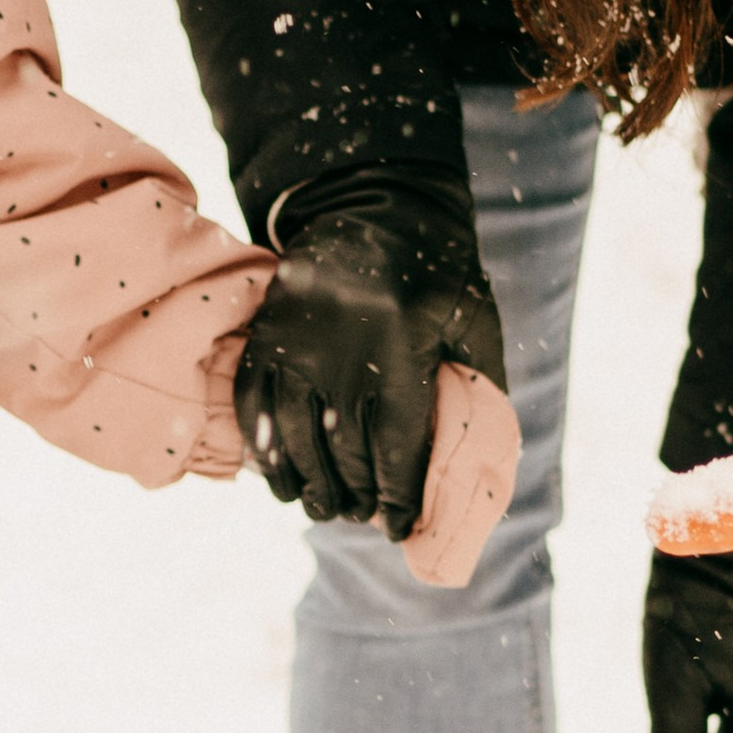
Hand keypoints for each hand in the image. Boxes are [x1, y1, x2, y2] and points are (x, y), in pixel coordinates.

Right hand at [234, 167, 507, 540]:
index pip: (394, 443)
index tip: (401, 527)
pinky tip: (281, 479)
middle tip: (360, 519)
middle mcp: (338, 344)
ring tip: (323, 510)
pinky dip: (266, 449)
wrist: (377, 204)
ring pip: (292, 436)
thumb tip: (472, 465)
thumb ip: (478, 387)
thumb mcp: (473, 321)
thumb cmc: (438, 273)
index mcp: (397, 340)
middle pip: (342, 447)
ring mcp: (292, 338)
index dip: (397, 495)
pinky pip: (253, 405)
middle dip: (353, 495)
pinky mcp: (263, 334)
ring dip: (308, 484)